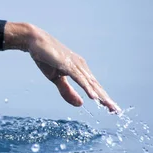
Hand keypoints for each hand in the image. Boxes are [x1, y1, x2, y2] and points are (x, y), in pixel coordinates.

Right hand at [5, 22, 119, 112]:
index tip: (111, 109)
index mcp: (80, 70)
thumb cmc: (46, 58)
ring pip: (91, 84)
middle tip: (117, 111)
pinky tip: (94, 97)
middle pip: (96, 86)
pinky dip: (87, 89)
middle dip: (106, 99)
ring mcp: (75, 65)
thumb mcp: (56, 79)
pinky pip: (80, 79)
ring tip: (109, 107)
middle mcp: (81, 67)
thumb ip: (67, 91)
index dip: (103, 97)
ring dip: (101, 96)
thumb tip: (81, 104)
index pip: (94, 86)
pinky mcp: (68, 65)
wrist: (35, 41)